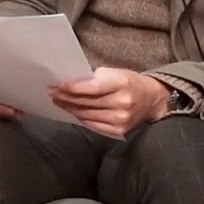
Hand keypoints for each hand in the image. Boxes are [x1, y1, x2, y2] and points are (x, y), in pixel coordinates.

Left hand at [49, 67, 169, 137]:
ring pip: (86, 114)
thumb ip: (95, 77)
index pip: (92, 87)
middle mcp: (122, 103)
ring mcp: (120, 119)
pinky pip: (91, 124)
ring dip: (69, 107)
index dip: (73, 87)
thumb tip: (69, 82)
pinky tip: (71, 110)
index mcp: (122, 83)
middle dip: (65, 97)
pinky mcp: (118, 130)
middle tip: (51, 92)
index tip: (58, 85)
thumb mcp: (116, 72)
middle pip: (86, 102)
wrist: (152, 100)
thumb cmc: (129, 82)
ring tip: (58, 100)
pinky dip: (79, 117)